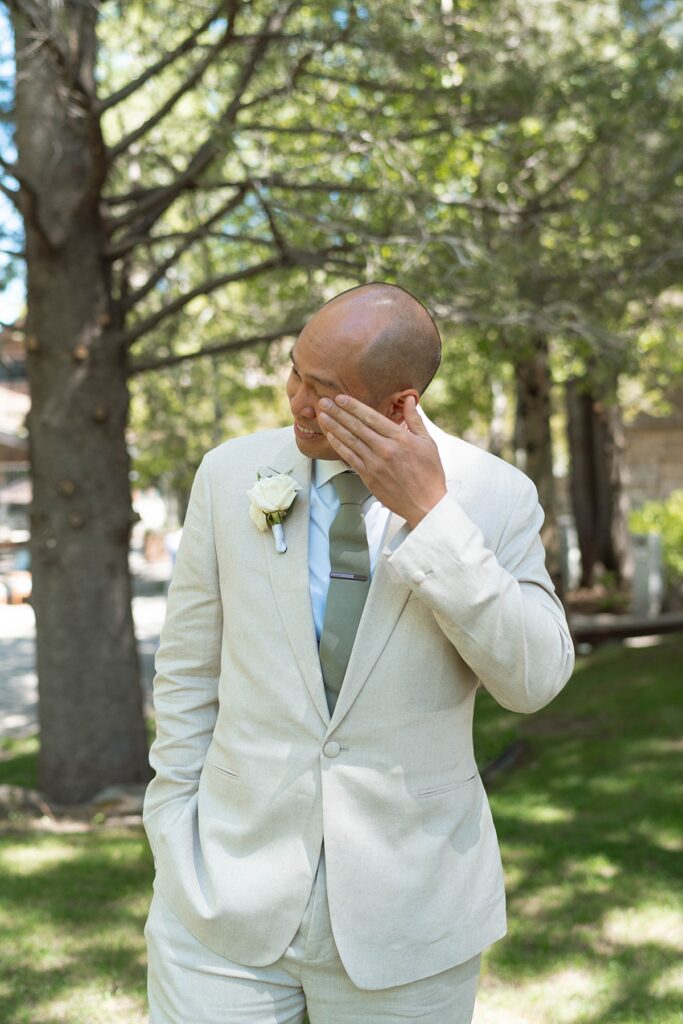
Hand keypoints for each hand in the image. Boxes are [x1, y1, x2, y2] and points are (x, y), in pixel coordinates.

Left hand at [318, 394, 446, 528]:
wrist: (426, 504)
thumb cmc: (430, 473)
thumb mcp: (428, 443)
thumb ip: (415, 419)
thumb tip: (411, 398)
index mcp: (400, 438)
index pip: (371, 417)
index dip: (354, 406)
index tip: (341, 398)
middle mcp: (385, 449)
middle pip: (357, 426)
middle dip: (338, 412)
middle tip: (324, 402)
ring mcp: (375, 464)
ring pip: (350, 441)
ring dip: (334, 427)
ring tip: (322, 416)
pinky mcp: (369, 477)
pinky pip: (350, 458)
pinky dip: (339, 446)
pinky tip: (331, 437)